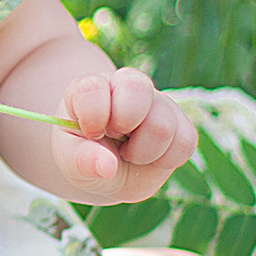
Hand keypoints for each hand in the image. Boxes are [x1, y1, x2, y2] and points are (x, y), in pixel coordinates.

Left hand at [51, 70, 195, 202]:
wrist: (107, 168)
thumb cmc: (84, 155)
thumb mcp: (70, 158)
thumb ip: (81, 160)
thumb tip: (107, 166)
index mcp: (92, 89)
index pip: (93, 88)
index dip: (92, 115)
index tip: (90, 133)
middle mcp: (127, 86)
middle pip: (137, 90)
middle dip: (123, 123)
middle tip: (114, 139)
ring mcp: (158, 103)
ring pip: (162, 123)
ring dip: (143, 151)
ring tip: (129, 154)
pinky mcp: (181, 124)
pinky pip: (186, 141)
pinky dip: (167, 160)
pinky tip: (150, 159)